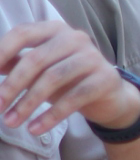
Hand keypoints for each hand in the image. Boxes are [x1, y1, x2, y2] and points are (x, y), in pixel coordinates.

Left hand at [0, 20, 139, 134]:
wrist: (109, 96)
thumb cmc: (67, 79)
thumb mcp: (39, 69)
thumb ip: (13, 64)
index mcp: (54, 30)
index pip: (22, 34)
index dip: (1, 51)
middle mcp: (75, 38)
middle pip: (36, 59)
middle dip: (12, 85)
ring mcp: (92, 57)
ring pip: (53, 78)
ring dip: (28, 103)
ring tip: (11, 123)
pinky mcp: (105, 78)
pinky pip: (74, 97)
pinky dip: (51, 116)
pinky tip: (35, 129)